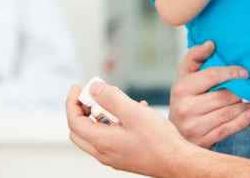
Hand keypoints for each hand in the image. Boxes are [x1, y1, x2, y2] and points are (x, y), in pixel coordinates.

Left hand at [66, 82, 193, 176]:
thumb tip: (94, 88)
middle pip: (79, 131)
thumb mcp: (133, 112)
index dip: (72, 102)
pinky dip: (113, 124)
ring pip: (95, 135)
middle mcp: (103, 153)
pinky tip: (133, 112)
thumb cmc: (158, 140)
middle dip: (81, 110)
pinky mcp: (124, 157)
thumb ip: (111, 98)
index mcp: (101, 142)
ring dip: (100, 116)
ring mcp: (113, 157)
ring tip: (118, 101)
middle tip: (91, 96)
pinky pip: (110, 139)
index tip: (78, 88)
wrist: (177, 162)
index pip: (74, 121)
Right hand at [169, 41, 249, 147]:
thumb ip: (195, 56)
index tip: (246, 73)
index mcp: (181, 88)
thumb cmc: (184, 97)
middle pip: (223, 96)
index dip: (231, 72)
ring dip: (247, 107)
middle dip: (243, 92)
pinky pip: (226, 130)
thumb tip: (211, 43)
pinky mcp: (201, 141)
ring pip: (227, 113)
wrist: (172, 132)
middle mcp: (185, 107)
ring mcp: (193, 126)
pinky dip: (242, 122)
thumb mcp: (184, 75)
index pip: (211, 76)